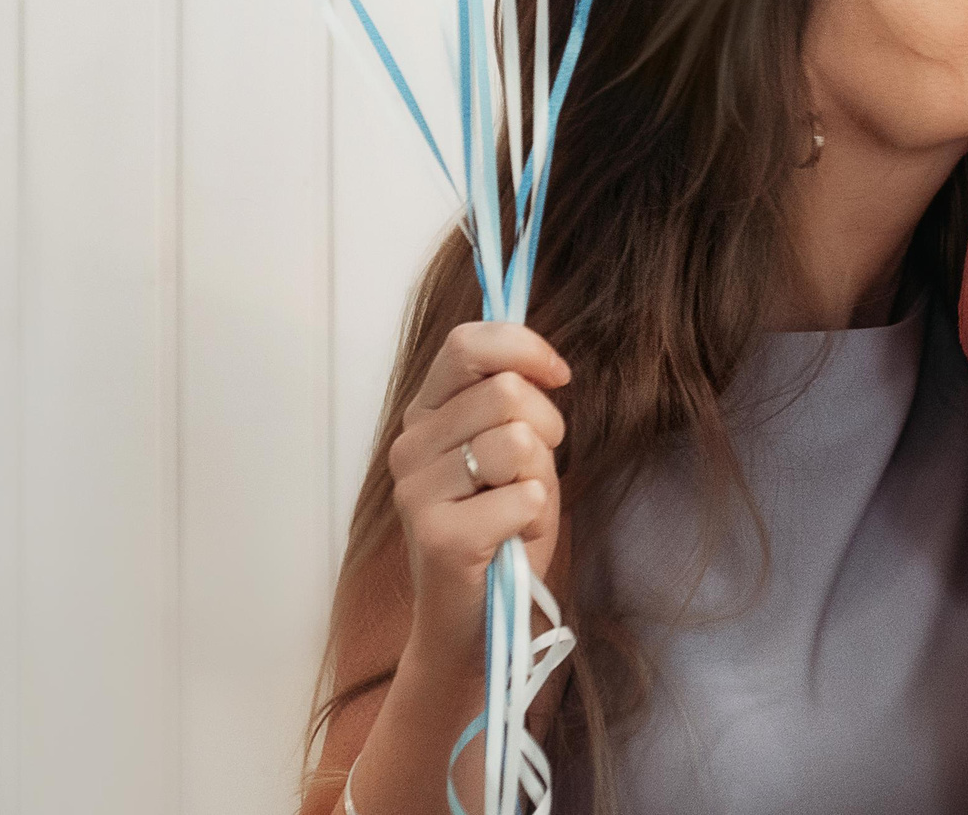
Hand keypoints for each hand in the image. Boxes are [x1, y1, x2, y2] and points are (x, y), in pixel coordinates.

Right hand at [387, 321, 569, 664]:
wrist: (476, 623)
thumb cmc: (502, 528)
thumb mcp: (513, 450)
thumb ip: (514, 401)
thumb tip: (544, 362)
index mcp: (425, 414)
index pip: (467, 344)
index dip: (524, 348)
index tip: (558, 376)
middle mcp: (409, 447)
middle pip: (506, 391)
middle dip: (547, 429)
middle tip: (531, 474)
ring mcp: (416, 492)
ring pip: (518, 441)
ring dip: (541, 479)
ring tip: (519, 511)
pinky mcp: (438, 537)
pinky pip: (522, 496)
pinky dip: (537, 518)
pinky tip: (513, 541)